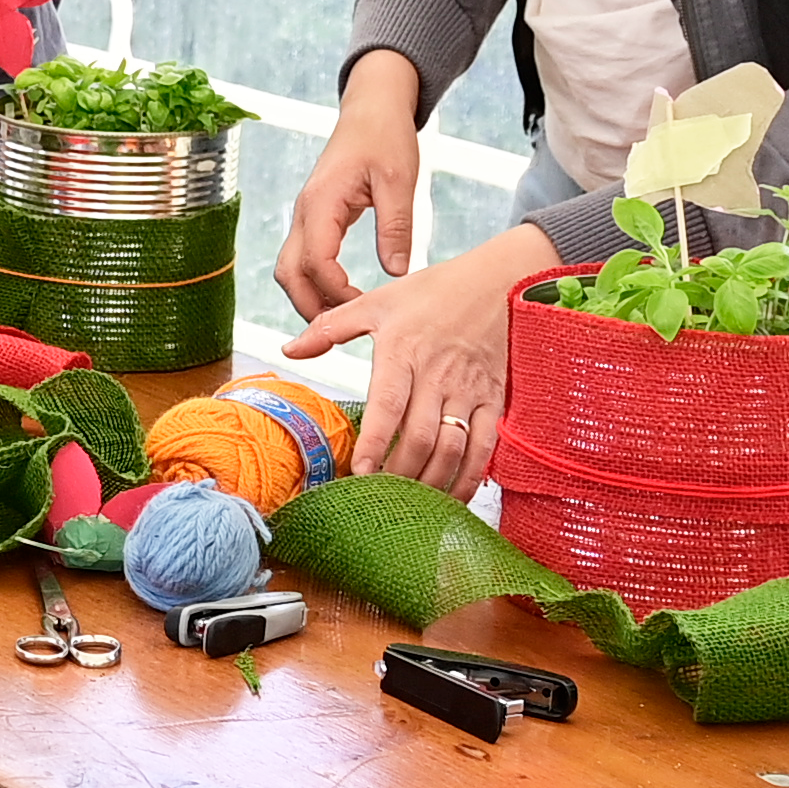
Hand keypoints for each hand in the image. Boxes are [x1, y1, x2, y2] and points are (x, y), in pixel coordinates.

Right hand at [276, 53, 427, 320]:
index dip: (334, 291)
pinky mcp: (314, 218)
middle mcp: (304, 212)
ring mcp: (305, 216)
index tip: (364, 307)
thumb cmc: (385, 137)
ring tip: (344, 318)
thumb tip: (396, 272)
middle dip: (310, 306)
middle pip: (288, 274)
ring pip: (289, 270)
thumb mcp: (399, 179)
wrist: (370, 109)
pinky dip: (315, 283)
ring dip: (309, 298)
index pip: (315, 260)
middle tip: (344, 330)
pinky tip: (343, 294)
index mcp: (322, 202)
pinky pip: (302, 259)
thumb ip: (396, 226)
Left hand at [280, 225, 538, 483]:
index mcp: (403, 351)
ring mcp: (469, 391)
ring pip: (451, 448)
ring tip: (407, 505)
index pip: (388, 404)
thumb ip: (330, 327)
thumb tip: (289, 350)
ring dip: (430, 483)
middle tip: (377, 499)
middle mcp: (437, 375)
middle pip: (418, 437)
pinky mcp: (494, 401)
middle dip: (397, 474)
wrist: (498, 281)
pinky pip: (484, 448)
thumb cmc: (434, 292)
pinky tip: (451, 500)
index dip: (374, 442)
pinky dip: (469, 479)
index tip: (358, 471)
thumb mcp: (378, 302)